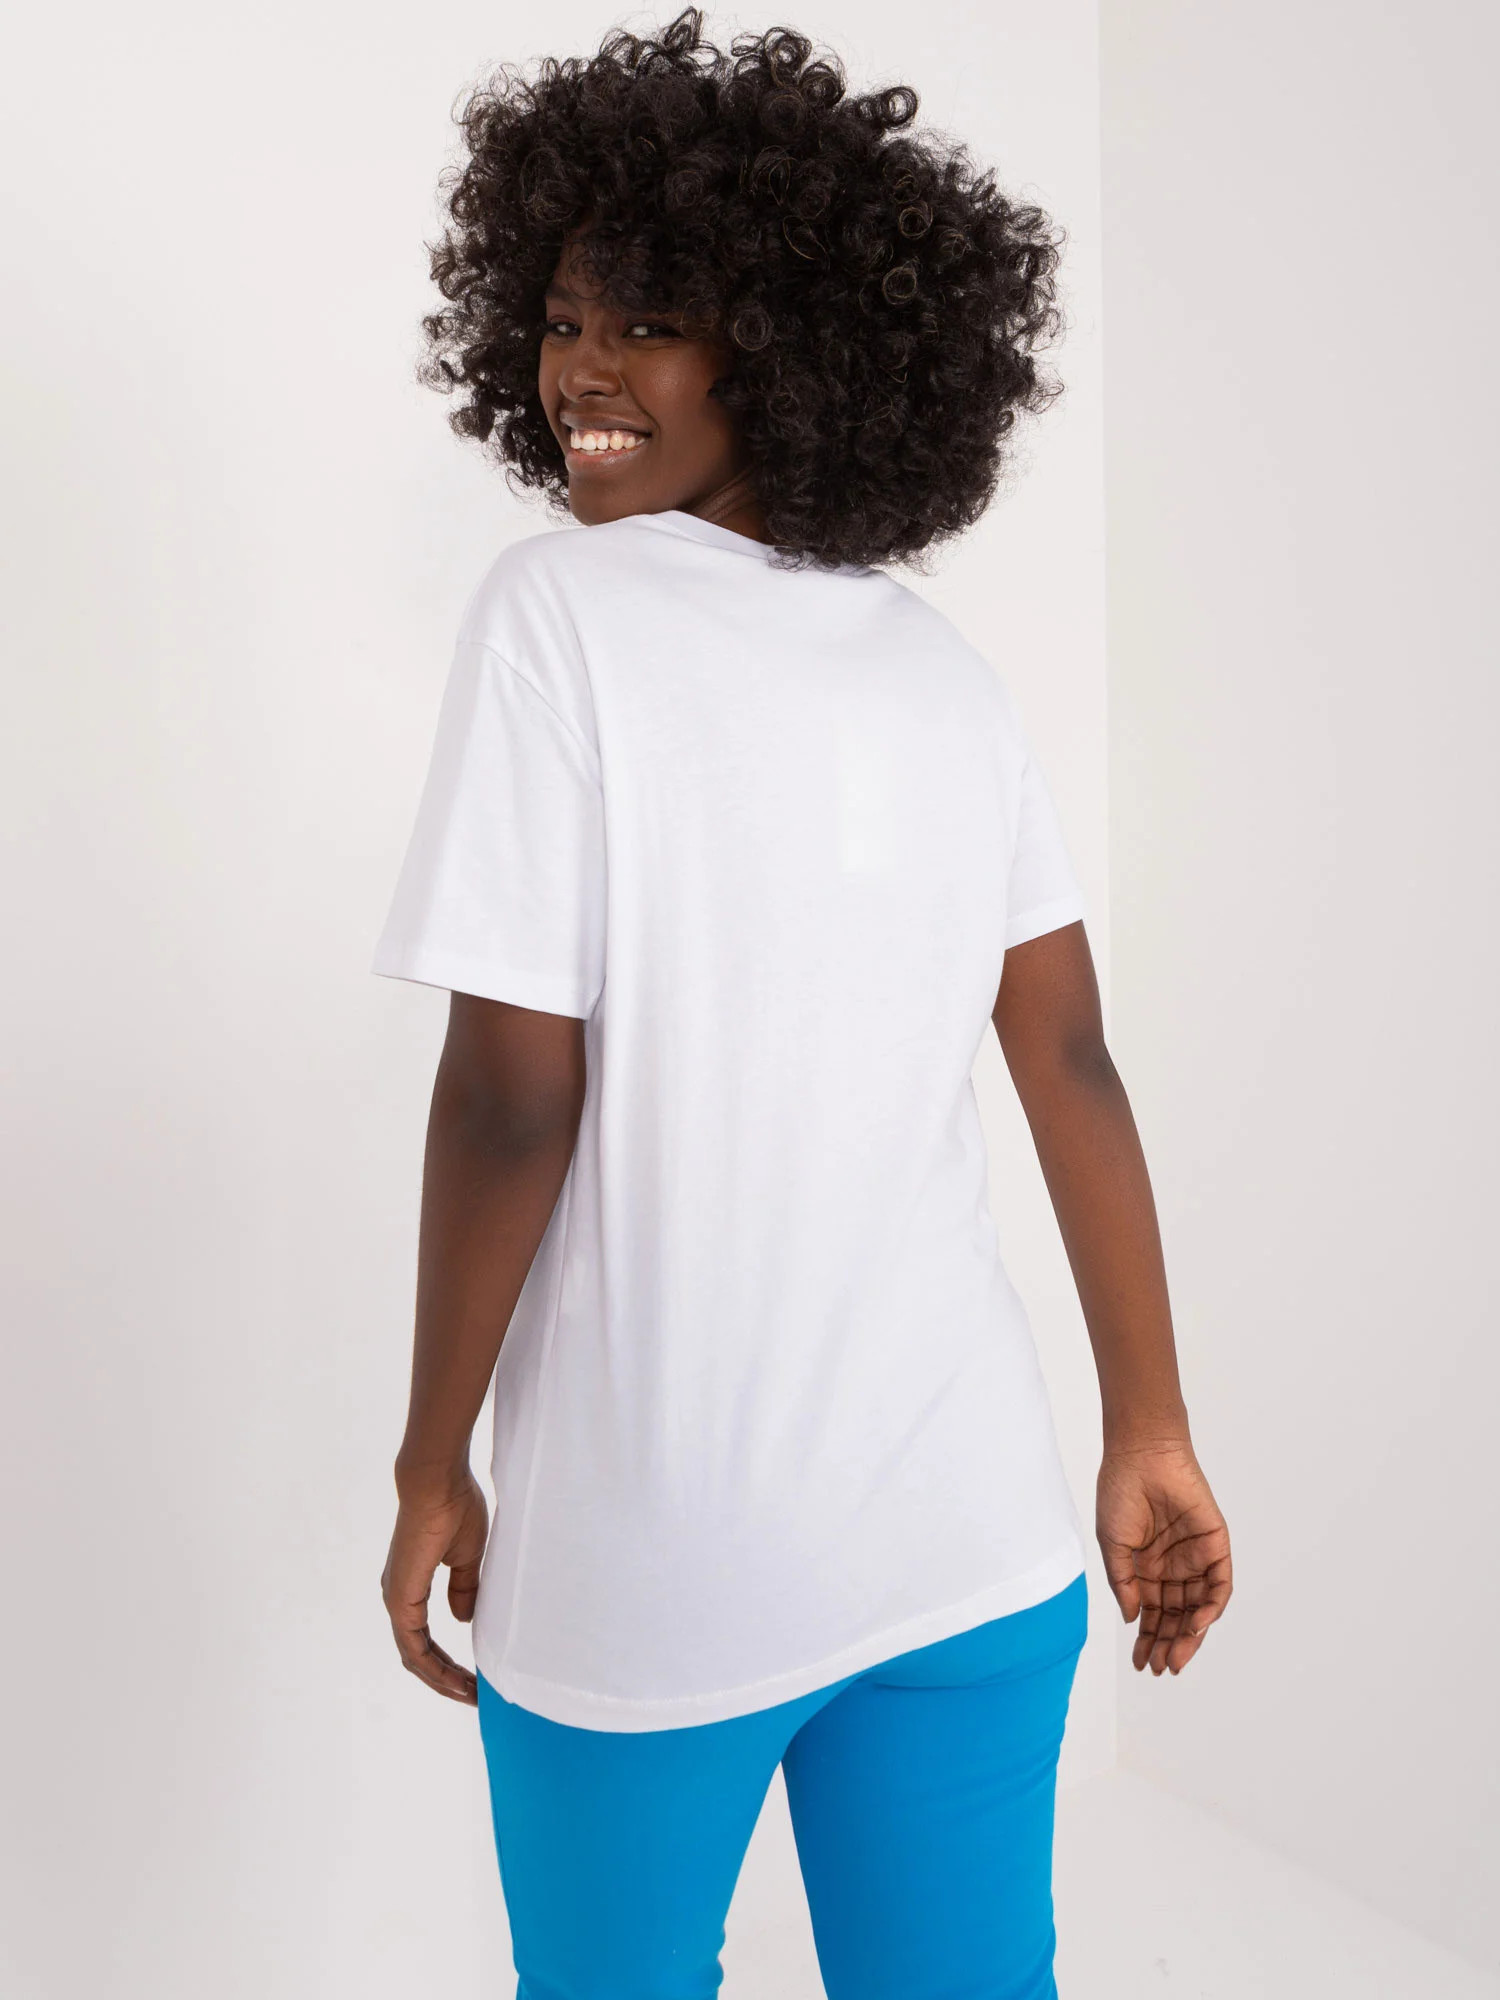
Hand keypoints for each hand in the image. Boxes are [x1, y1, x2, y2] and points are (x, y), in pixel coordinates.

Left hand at [380, 1471, 488, 1704]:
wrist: (438, 1483)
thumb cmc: (455, 1508)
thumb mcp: (467, 1557)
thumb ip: (463, 1589)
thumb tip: (461, 1618)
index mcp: (410, 1587)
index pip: (423, 1641)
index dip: (446, 1664)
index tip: (475, 1679)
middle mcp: (398, 1598)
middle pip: (417, 1656)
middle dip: (446, 1680)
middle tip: (476, 1696)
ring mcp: (397, 1600)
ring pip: (414, 1657)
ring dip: (442, 1680)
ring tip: (472, 1695)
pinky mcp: (401, 1600)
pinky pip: (414, 1648)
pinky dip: (434, 1669)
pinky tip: (457, 1681)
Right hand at [1097, 1439, 1231, 1675]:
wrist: (1141, 1456)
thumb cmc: (1120, 1492)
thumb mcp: (1113, 1546)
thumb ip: (1125, 1584)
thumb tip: (1134, 1619)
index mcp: (1147, 1568)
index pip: (1152, 1613)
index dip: (1147, 1640)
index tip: (1141, 1663)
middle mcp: (1173, 1566)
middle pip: (1176, 1616)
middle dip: (1169, 1644)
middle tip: (1161, 1668)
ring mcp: (1195, 1557)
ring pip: (1198, 1606)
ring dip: (1190, 1634)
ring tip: (1176, 1656)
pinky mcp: (1215, 1544)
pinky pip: (1219, 1583)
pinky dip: (1212, 1606)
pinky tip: (1196, 1624)